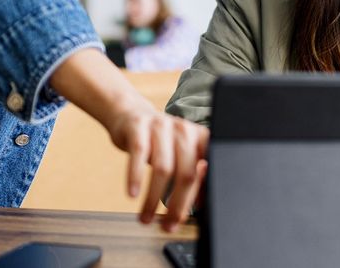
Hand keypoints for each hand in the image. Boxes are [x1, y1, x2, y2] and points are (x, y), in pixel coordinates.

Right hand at [106, 103, 207, 231]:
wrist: (131, 115)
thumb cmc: (159, 142)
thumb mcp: (180, 153)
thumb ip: (193, 174)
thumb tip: (202, 206)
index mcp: (199, 137)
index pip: (208, 169)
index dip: (204, 194)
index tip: (198, 214)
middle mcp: (184, 130)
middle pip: (186, 173)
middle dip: (179, 205)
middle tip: (170, 225)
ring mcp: (161, 126)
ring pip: (163, 168)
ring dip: (154, 198)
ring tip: (146, 217)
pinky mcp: (138, 127)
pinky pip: (139, 155)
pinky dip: (136, 177)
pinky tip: (133, 194)